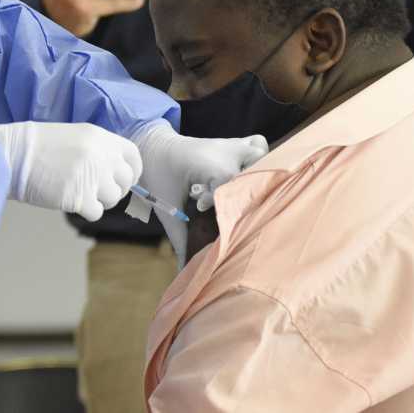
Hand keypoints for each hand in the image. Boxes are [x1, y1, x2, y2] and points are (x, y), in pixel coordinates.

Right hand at [0, 121, 142, 221]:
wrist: (14, 154)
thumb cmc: (39, 146)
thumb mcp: (77, 136)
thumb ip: (99, 150)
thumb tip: (115, 171)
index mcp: (102, 138)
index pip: (133, 157)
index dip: (133, 171)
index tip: (127, 180)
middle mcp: (102, 156)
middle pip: (126, 180)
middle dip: (117, 189)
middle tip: (100, 192)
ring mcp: (92, 177)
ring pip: (113, 199)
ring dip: (100, 201)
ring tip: (81, 194)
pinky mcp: (79, 198)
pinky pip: (96, 212)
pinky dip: (86, 211)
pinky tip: (72, 201)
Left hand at [129, 122, 268, 264]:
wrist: (151, 146)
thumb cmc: (157, 176)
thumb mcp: (167, 206)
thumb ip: (180, 240)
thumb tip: (184, 271)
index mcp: (212, 166)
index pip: (234, 188)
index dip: (225, 206)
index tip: (201, 208)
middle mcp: (227, 153)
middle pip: (256, 172)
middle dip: (247, 193)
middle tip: (229, 204)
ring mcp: (232, 146)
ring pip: (262, 155)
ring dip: (258, 174)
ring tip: (241, 191)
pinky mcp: (233, 143)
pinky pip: (257, 144)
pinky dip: (259, 157)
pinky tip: (247, 175)